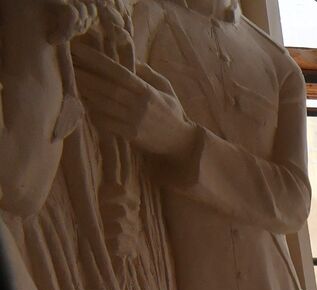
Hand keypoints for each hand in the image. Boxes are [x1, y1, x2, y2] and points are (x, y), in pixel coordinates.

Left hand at [73, 44, 198, 158]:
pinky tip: (84, 105)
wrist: (181, 142)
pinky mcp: (130, 135)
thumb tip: (129, 59)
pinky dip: (92, 113)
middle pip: (105, 87)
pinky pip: (105, 122)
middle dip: (83, 75)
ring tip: (69, 82)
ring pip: (102, 104)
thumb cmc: (172, 112)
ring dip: (84, 93)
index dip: (97, 60)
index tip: (78, 50)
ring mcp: (134, 121)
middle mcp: (139, 104)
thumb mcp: (166, 88)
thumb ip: (148, 73)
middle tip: (66, 65)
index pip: (118, 72)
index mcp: (147, 90)